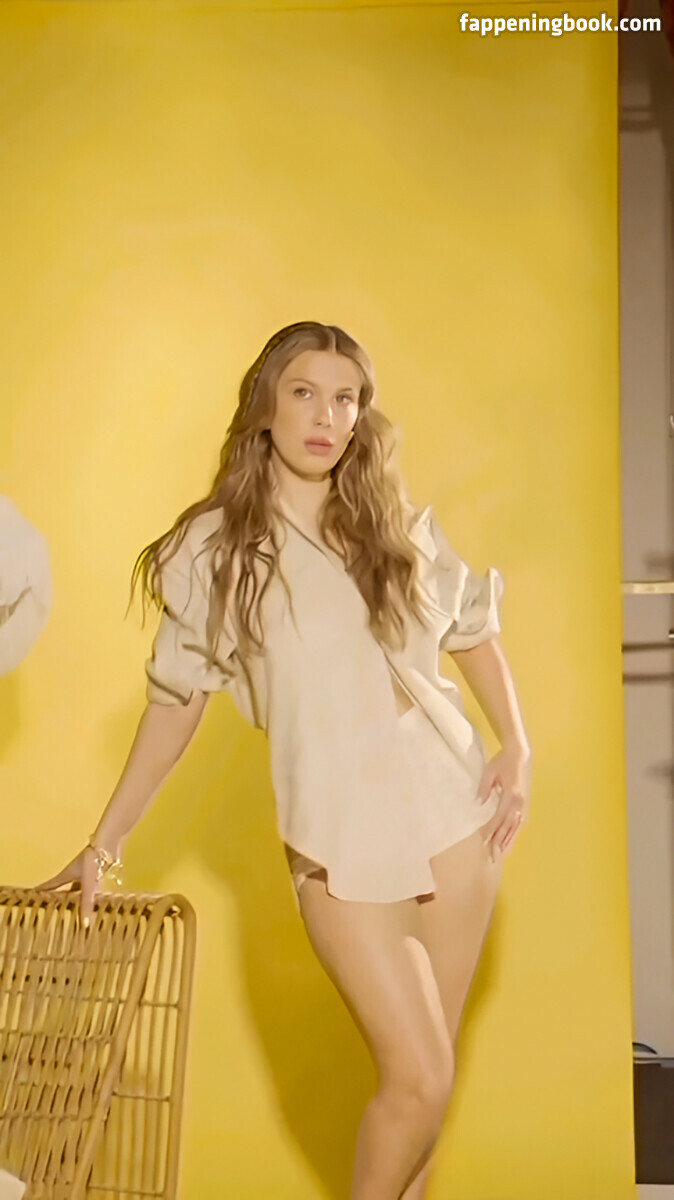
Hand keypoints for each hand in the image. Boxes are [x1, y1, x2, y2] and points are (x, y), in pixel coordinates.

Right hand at [34, 843, 117, 928]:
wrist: (108, 844)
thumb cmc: (92, 861)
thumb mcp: (87, 884)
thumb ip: (86, 904)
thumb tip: (85, 924)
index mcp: (64, 876)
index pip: (48, 888)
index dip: (39, 894)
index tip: (29, 901)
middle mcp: (72, 876)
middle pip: (62, 891)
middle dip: (57, 902)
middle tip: (51, 914)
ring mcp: (84, 875)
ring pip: (76, 892)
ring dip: (74, 901)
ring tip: (71, 915)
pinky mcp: (96, 875)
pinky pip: (91, 891)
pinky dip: (90, 899)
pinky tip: (94, 906)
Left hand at [477, 744, 531, 860]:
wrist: (521, 754)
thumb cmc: (503, 761)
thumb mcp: (489, 772)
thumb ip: (484, 788)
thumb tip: (478, 804)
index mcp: (511, 795)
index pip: (499, 818)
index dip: (492, 831)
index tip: (484, 841)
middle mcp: (520, 803)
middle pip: (510, 827)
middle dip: (501, 842)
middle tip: (494, 856)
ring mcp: (525, 804)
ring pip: (517, 827)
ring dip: (510, 840)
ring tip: (503, 854)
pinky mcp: (526, 803)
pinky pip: (521, 822)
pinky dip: (516, 833)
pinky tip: (512, 840)